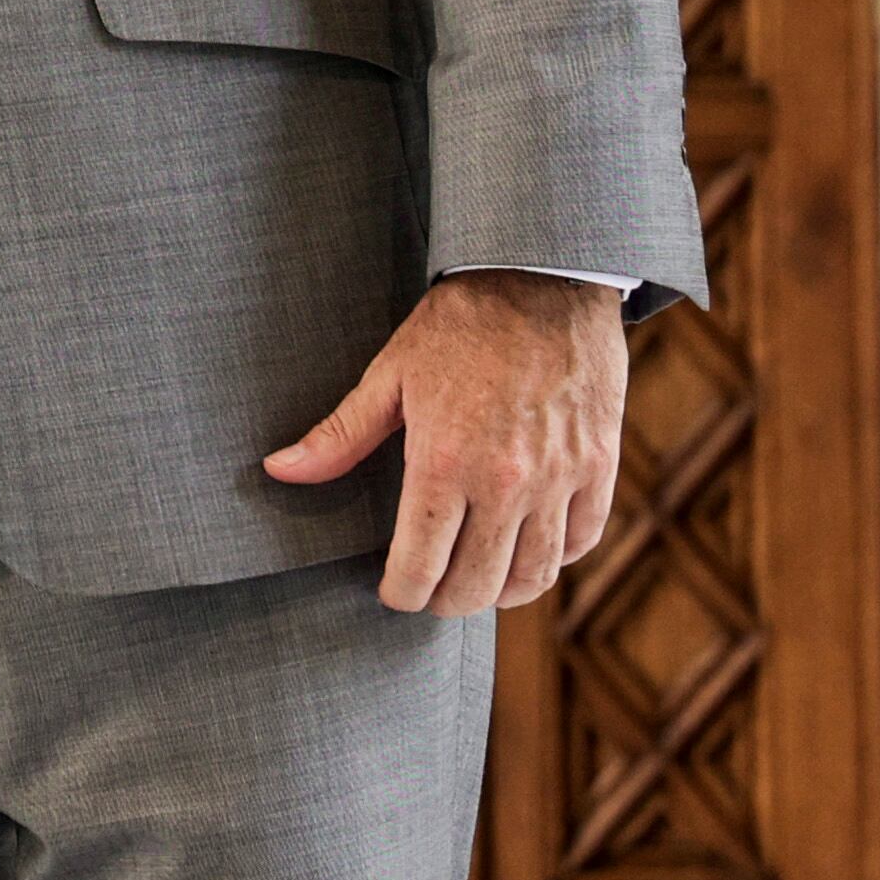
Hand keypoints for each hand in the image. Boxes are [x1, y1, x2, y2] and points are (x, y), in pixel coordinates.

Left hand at [263, 270, 625, 615]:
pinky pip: (581, 540)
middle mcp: (505, 481)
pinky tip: (528, 550)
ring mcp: (559, 478)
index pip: (419, 565)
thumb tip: (279, 471)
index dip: (401, 593)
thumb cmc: (458, 324)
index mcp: (443, 460)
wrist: (542, 278)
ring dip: (502, 593)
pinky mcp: (600, 467)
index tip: (393, 593)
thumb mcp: (390, 373)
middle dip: (446, 601)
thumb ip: (339, 435)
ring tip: (478, 584)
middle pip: (477, 585)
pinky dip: (554, 558)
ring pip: (533, 576)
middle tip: (430, 594)